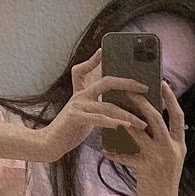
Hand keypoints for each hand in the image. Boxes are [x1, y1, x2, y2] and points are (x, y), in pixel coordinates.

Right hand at [37, 48, 150, 162]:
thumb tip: (118, 114)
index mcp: (81, 93)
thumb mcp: (83, 116)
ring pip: (107, 106)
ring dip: (127, 115)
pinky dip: (112, 122)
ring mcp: (76, 105)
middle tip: (145, 88)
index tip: (104, 50)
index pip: (85, 70)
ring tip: (142, 123)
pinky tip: (123, 126)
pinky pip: (98, 118)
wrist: (49, 145)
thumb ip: (97, 110)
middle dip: (128, 83)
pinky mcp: (75, 118)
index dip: (93, 59)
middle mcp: (79, 96)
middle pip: (106, 82)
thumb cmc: (68, 132)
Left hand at [102, 80, 185, 195]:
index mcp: (179, 144)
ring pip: (139, 133)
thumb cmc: (161, 185)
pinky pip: (126, 156)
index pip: (178, 115)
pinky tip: (104, 150)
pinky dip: (114, 153)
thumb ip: (160, 143)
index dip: (171, 98)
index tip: (162, 83)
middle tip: (128, 90)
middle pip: (157, 118)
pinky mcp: (146, 169)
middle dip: (142, 102)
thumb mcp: (167, 162)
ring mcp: (160, 158)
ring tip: (110, 112)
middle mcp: (172, 149)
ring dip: (123, 121)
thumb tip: (145, 125)